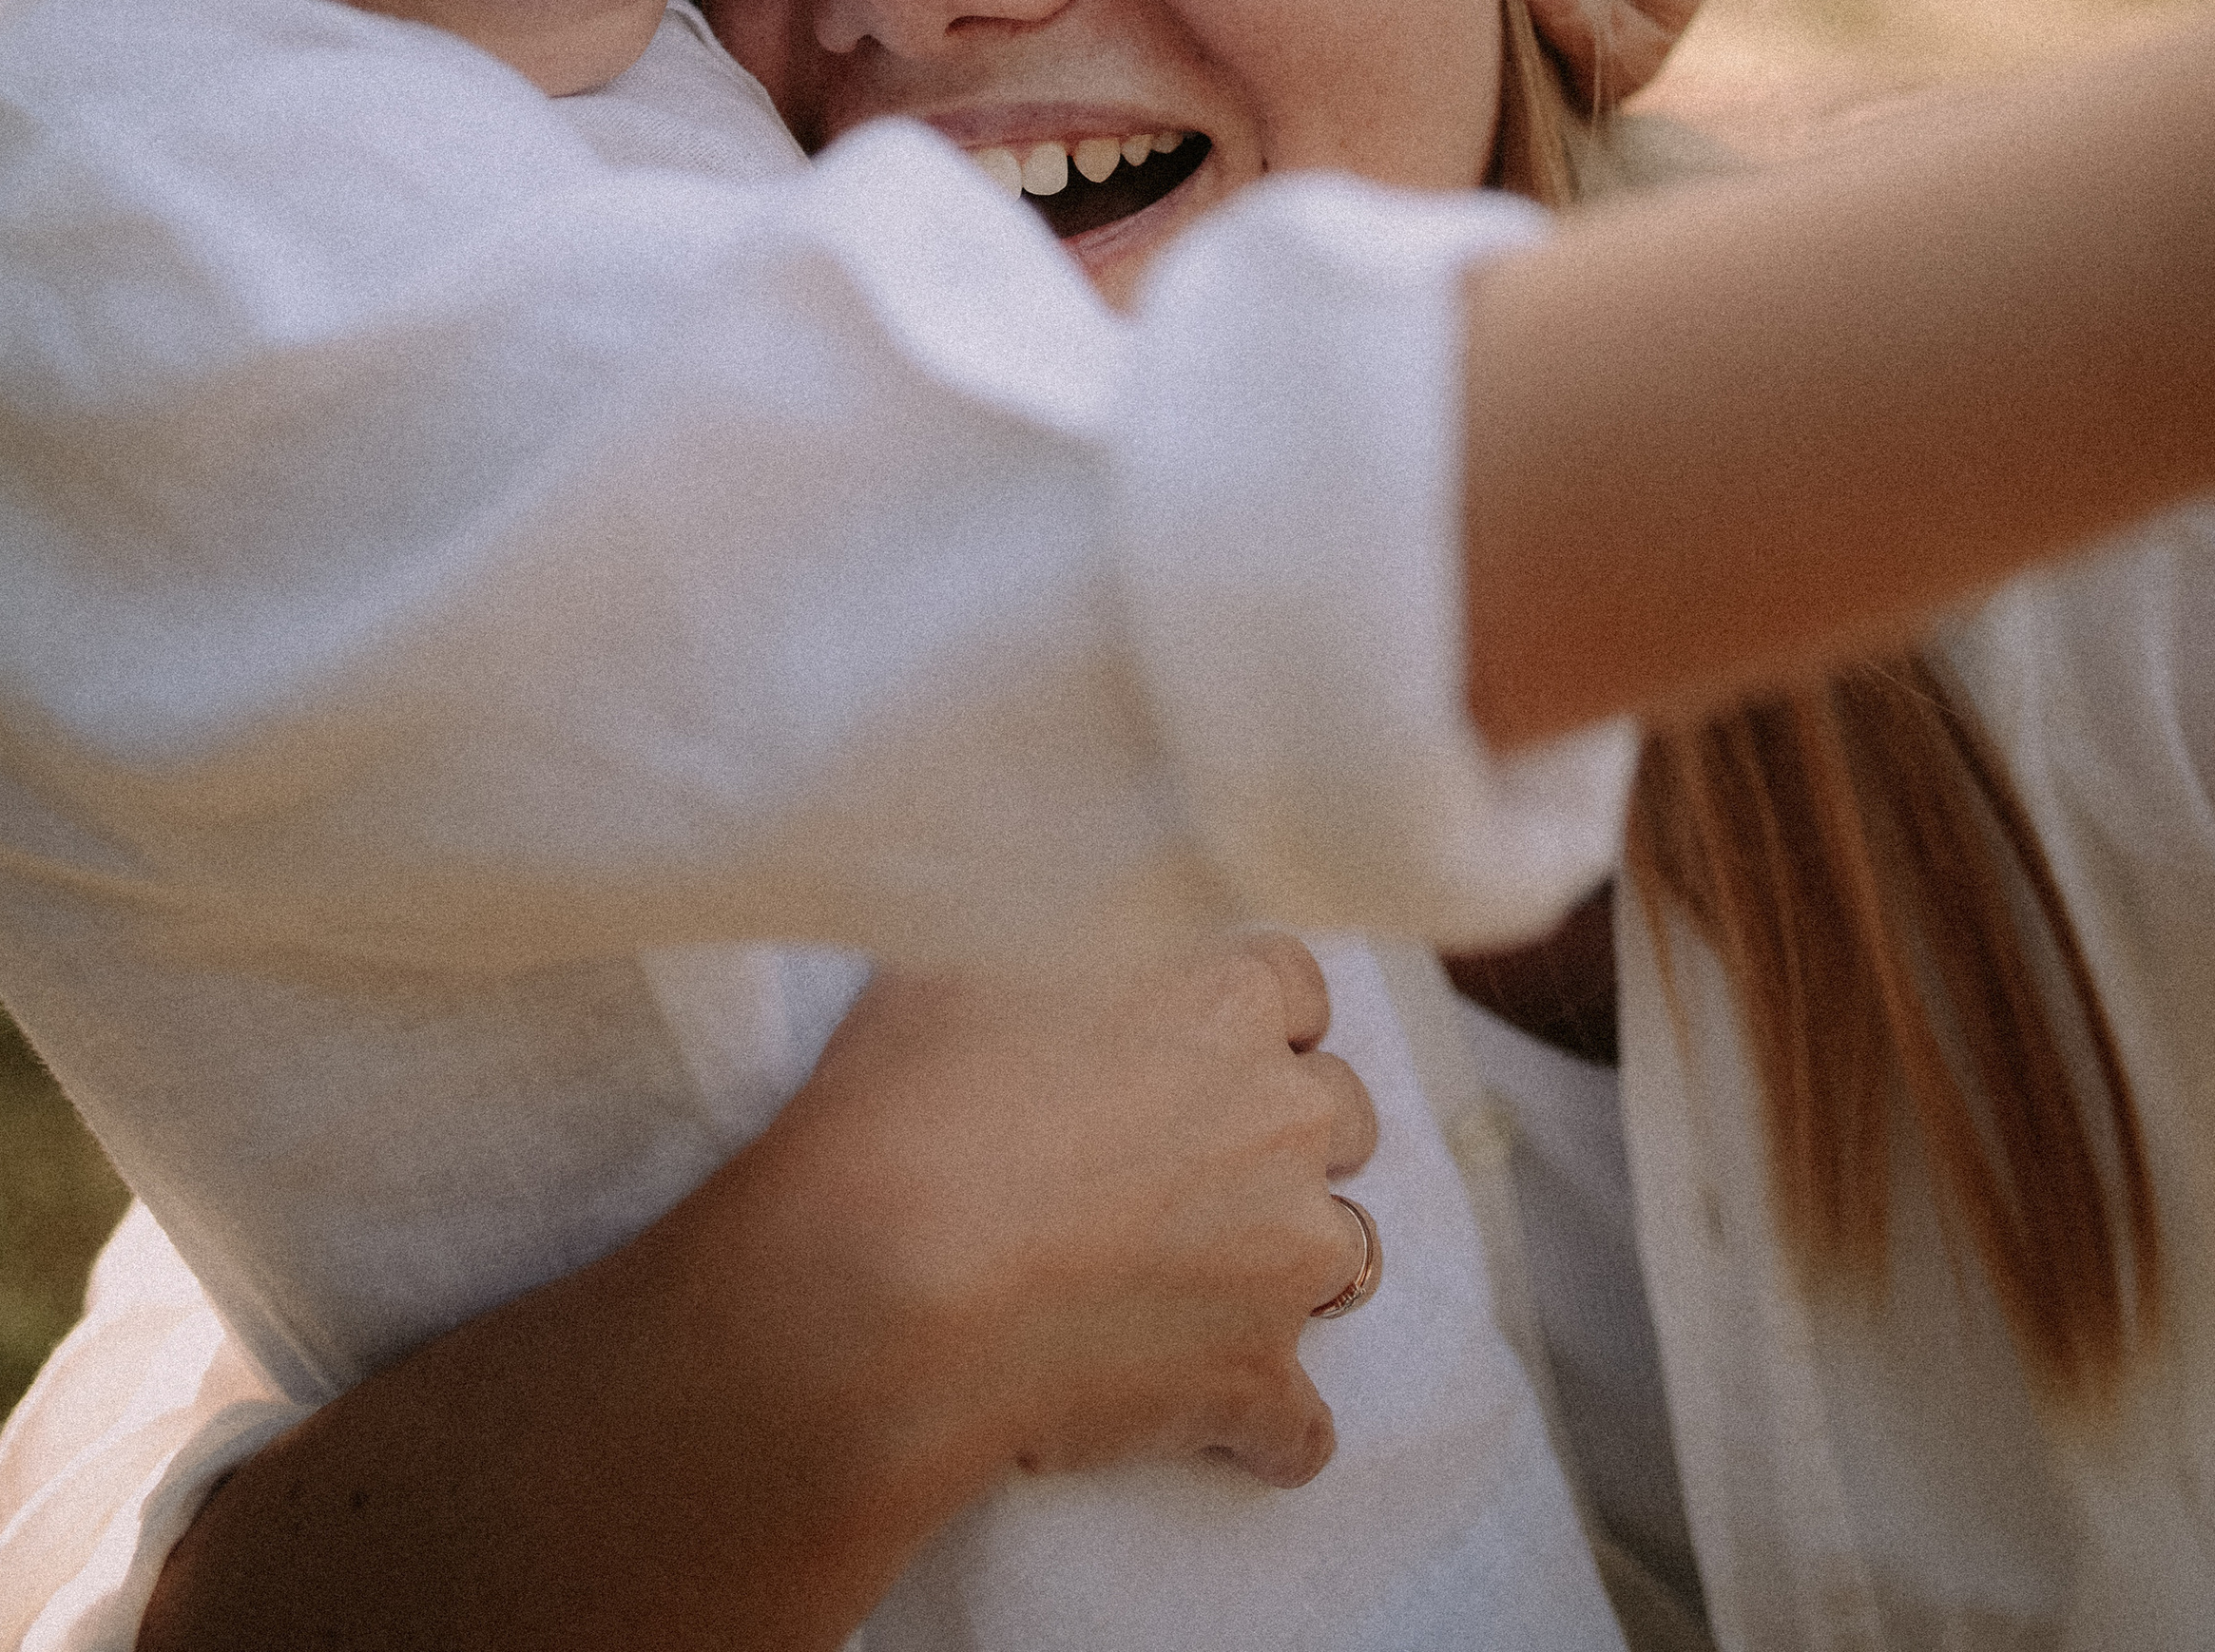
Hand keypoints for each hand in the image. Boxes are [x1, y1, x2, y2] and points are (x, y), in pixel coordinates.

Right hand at [143, 935, 1376, 1651]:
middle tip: (1173, 1162)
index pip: (1297, 983)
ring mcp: (1285, 1257)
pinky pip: (1299, 1425)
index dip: (1240, 1017)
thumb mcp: (964, 927)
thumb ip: (1048, 875)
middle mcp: (1288, 1109)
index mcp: (1232, 987)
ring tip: (1180, 1277)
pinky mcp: (1254, 1387)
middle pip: (1335, 1114)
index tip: (1182, 1045)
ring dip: (1281, 1264)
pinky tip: (1202, 1419)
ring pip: (1341, 1256)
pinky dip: (1263, 1424)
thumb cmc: (901, 1093)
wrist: (873, 1286)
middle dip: (1274, 1135)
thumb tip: (1052, 788)